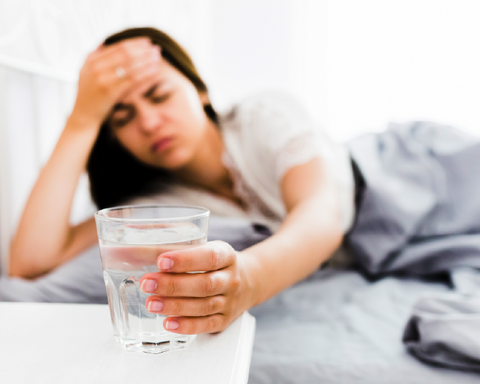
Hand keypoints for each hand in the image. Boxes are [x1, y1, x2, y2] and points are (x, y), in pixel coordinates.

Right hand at [69, 37, 161, 127]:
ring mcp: (102, 79)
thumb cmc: (88, 95)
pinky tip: (154, 71)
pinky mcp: (110, 92)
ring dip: (146, 60)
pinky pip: (131, 80)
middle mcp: (96, 67)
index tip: (147, 42)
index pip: (118, 46)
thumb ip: (95, 57)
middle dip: (143, 50)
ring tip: (157, 58)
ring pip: (130, 66)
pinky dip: (144, 74)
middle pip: (125, 54)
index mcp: (91, 59)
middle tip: (156, 49)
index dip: (135, 43)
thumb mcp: (85, 72)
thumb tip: (103, 42)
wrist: (83, 116)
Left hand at [139, 241, 254, 333]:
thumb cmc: (215, 262)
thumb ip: (172, 246)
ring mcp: (229, 301)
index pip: (209, 257)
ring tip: (151, 303)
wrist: (249, 281)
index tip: (161, 260)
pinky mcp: (224, 320)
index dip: (186, 260)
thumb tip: (129, 248)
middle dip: (173, 284)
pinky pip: (206, 324)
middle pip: (204, 284)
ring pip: (204, 306)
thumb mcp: (203, 247)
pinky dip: (187, 325)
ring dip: (175, 305)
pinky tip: (168, 323)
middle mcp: (231, 279)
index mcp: (226, 255)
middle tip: (146, 283)